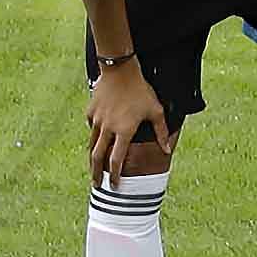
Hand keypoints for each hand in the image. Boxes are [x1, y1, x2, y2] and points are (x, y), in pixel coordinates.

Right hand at [88, 60, 172, 181]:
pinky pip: (91, 127)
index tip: (114, 185)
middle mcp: (108, 128)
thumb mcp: (156, 111)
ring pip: (92, 144)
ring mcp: (97, 120)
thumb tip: (166, 150)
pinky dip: (93, 135)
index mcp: (124, 131)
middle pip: (98, 157)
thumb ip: (161, 132)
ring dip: (92, 157)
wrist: (120, 70)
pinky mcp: (91, 111)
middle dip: (96, 173)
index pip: (117, 160)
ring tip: (92, 167)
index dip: (114, 175)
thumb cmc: (141, 90)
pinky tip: (96, 138)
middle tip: (96, 184)